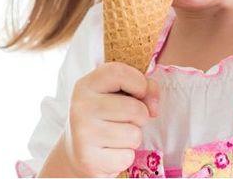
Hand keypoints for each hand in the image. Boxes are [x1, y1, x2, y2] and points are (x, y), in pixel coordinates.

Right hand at [64, 62, 159, 176]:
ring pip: (134, 134)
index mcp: (87, 84)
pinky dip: (125, 155)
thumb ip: (142, 86)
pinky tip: (111, 150)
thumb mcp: (119, 91)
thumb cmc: (106, 114)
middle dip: (140, 115)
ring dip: (133, 136)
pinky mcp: (89, 160)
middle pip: (134, 108)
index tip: (140, 92)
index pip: (119, 72)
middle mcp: (81, 106)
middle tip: (125, 118)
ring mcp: (83, 134)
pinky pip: (127, 156)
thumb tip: (153, 108)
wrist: (79, 150)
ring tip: (117, 134)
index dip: (139, 82)